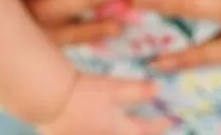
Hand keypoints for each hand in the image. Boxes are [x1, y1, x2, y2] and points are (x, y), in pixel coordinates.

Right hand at [40, 75, 169, 134]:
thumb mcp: (114, 89)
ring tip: (124, 123)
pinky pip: (91, 132)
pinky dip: (100, 129)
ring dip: (121, 129)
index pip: (143, 130)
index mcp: (117, 127)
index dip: (158, 125)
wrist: (51, 100)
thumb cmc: (84, 94)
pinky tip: (98, 122)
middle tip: (147, 127)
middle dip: (140, 131)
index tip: (170, 121)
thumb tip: (158, 89)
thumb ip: (137, 90)